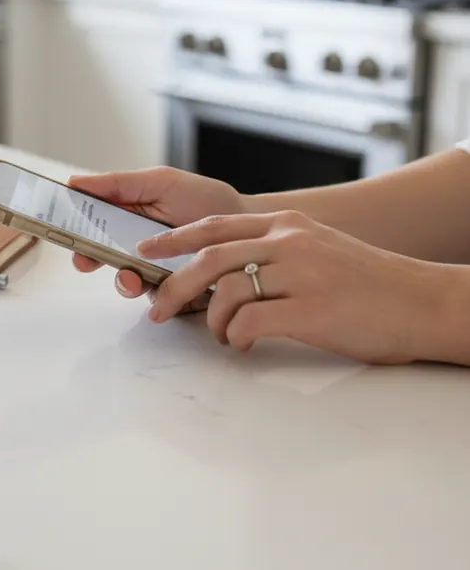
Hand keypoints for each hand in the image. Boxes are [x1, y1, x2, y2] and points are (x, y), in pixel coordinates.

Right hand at [69, 168, 245, 300]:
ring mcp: (152, 271)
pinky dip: (156, 295)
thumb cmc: (204, 199)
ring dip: (123, 280)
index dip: (74, 230)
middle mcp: (134, 247)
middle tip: (85, 260)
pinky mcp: (173, 292)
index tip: (62, 231)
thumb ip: (117, 184)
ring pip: (125, 281)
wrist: (248, 223)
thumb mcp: (160, 182)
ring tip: (131, 275)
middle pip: (100, 257)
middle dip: (89, 259)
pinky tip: (165, 287)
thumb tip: (74, 183)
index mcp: (125, 218)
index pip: (90, 226)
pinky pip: (155, 299)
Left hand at [138, 210, 462, 365]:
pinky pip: (250, 321)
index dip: (174, 239)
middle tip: (156, 309)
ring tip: (222, 336)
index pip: (215, 225)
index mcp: (287, 225)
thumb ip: (272, 253)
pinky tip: (244, 344)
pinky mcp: (312, 308)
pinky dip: (236, 336)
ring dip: (211, 319)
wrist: (423, 301)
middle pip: (209, 257)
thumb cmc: (369, 284)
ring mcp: (301, 273)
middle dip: (172, 285)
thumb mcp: (316, 250)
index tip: (145, 252)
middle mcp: (290, 241)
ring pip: (226, 291)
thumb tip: (222, 276)